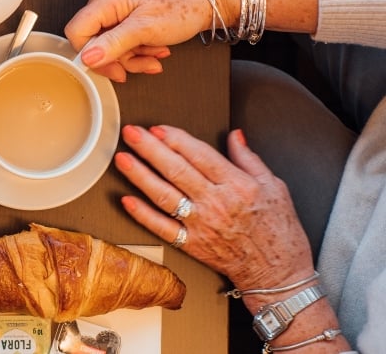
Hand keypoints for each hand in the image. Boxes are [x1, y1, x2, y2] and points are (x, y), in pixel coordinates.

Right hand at [64, 0, 227, 81]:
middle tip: (140, 62)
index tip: (111, 65)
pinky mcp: (123, 15)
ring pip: (108, 45)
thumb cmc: (182, 7)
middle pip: (94, 41)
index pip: (77, 31)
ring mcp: (114, 7)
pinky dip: (136, 50)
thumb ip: (113, 44)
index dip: (90, 53)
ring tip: (154, 54)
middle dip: (119, 57)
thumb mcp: (145, 29)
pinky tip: (153, 49)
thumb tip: (88, 57)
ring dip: (132, 56)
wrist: (204, 2)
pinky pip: (119, 40)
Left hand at [114, 124, 314, 290]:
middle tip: (131, 134)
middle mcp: (216, 203)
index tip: (158, 128)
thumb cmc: (278, 231)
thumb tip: (235, 135)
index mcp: (237, 185)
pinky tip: (127, 200)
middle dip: (150, 149)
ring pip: (164, 195)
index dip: (176, 139)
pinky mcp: (191, 244)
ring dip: (140, 175)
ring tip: (122, 159)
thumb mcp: (274, 186)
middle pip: (176, 170)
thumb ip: (249, 159)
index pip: (199, 155)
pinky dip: (143, 214)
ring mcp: (201, 225)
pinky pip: (162, 227)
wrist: (278, 273)